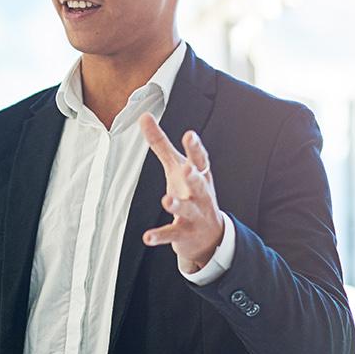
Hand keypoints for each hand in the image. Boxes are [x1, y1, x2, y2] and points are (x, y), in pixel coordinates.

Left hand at [139, 115, 223, 273]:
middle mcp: (200, 194)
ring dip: (177, 205)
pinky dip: (160, 236)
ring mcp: (195, 215)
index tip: (190, 135)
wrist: (210, 236)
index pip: (200, 160)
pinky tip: (147, 237)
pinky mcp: (185, 233)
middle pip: (199, 184)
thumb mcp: (176, 166)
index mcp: (199, 175)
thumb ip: (160, 143)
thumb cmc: (191, 192)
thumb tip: (144, 116)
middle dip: (194, 176)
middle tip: (187, 169)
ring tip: (166, 201)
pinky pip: (172, 234)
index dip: (195, 148)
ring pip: (188, 209)